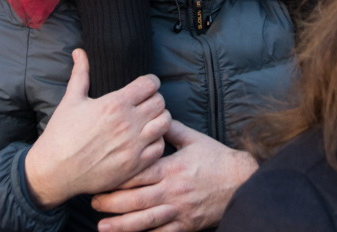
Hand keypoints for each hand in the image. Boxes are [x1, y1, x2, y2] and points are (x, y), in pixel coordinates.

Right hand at [23, 49, 169, 209]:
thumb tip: (79, 51)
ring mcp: (134, 145)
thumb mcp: (71, 100)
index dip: (150, 82)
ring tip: (148, 121)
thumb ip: (80, 73)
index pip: (150, 83)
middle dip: (155, 99)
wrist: (55, 170)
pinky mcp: (135, 165)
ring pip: (165, 123)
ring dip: (159, 120)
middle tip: (145, 104)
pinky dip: (156, 142)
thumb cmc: (61, 134)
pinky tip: (145, 140)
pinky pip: (160, 147)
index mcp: (115, 103)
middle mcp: (128, 123)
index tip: (144, 87)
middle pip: (160, 102)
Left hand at [91, 119, 257, 231]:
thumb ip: (172, 130)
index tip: (101, 177)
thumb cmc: (218, 160)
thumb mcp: (195, 139)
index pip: (139, 174)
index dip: (117, 177)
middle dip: (111, 202)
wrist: (243, 183)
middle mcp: (173, 191)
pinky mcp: (186, 226)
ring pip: (145, 220)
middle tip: (93, 202)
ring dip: (121, 225)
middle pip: (136, 199)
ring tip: (102, 226)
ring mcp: (179, 211)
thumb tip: (155, 115)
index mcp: (173, 168)